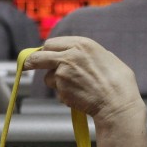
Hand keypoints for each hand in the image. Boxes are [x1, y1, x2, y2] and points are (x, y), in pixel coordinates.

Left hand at [24, 36, 142, 124]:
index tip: (42, 55)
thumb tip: (80, 54)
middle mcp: (68, 55)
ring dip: (56, 83)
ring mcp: (62, 73)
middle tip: (27, 65)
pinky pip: (58, 92)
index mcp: (81, 44)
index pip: (52, 43)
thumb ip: (88, 54)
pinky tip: (79, 96)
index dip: (47, 50)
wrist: (117, 104)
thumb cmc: (118, 82)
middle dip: (32, 62)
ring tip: (76, 88)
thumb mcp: (106, 57)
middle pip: (39, 56)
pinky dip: (64, 95)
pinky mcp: (61, 89)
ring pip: (48, 77)